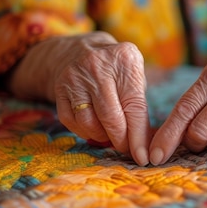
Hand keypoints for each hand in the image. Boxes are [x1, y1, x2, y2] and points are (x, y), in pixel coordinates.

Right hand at [9, 32, 150, 165]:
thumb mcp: (133, 73)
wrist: (77, 51)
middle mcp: (98, 66)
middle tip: (127, 150)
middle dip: (121, 141)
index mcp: (125, 59)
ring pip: (89, 123)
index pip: (135, 106)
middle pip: (111, 118)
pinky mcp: (59, 89)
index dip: (139, 136)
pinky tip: (94, 129)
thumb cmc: (115, 69)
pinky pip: (72, 122)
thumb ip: (139, 104)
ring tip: (110, 136)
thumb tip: (146, 143)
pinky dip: (85, 132)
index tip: (143, 156)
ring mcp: (75, 77)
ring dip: (102, 137)